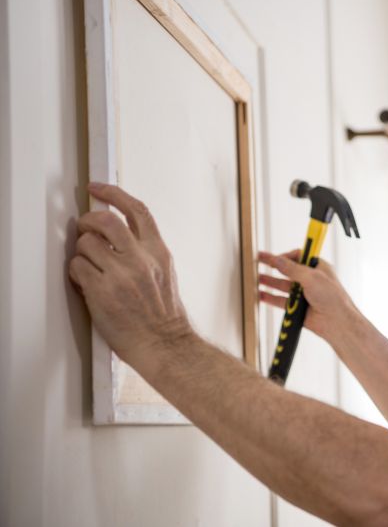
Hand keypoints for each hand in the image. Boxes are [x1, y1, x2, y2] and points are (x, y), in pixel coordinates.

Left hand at [69, 183, 193, 367]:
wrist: (164, 344)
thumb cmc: (164, 317)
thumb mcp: (165, 274)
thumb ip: (145, 252)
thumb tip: (119, 237)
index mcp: (158, 252)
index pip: (137, 211)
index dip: (114, 194)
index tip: (98, 188)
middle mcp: (141, 259)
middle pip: (106, 220)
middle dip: (88, 220)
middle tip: (84, 228)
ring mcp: (121, 275)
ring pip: (86, 243)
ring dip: (82, 253)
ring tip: (89, 266)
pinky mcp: (103, 291)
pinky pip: (77, 268)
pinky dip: (76, 273)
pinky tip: (86, 282)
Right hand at [258, 250, 360, 342]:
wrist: (337, 322)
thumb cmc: (333, 298)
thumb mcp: (311, 277)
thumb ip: (292, 269)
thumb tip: (278, 259)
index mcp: (318, 268)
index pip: (298, 257)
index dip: (285, 256)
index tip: (274, 257)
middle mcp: (311, 280)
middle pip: (288, 270)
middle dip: (273, 266)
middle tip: (259, 261)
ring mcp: (304, 294)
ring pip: (283, 286)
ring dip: (270, 282)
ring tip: (257, 278)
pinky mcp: (298, 307)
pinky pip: (282, 301)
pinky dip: (271, 297)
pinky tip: (262, 294)